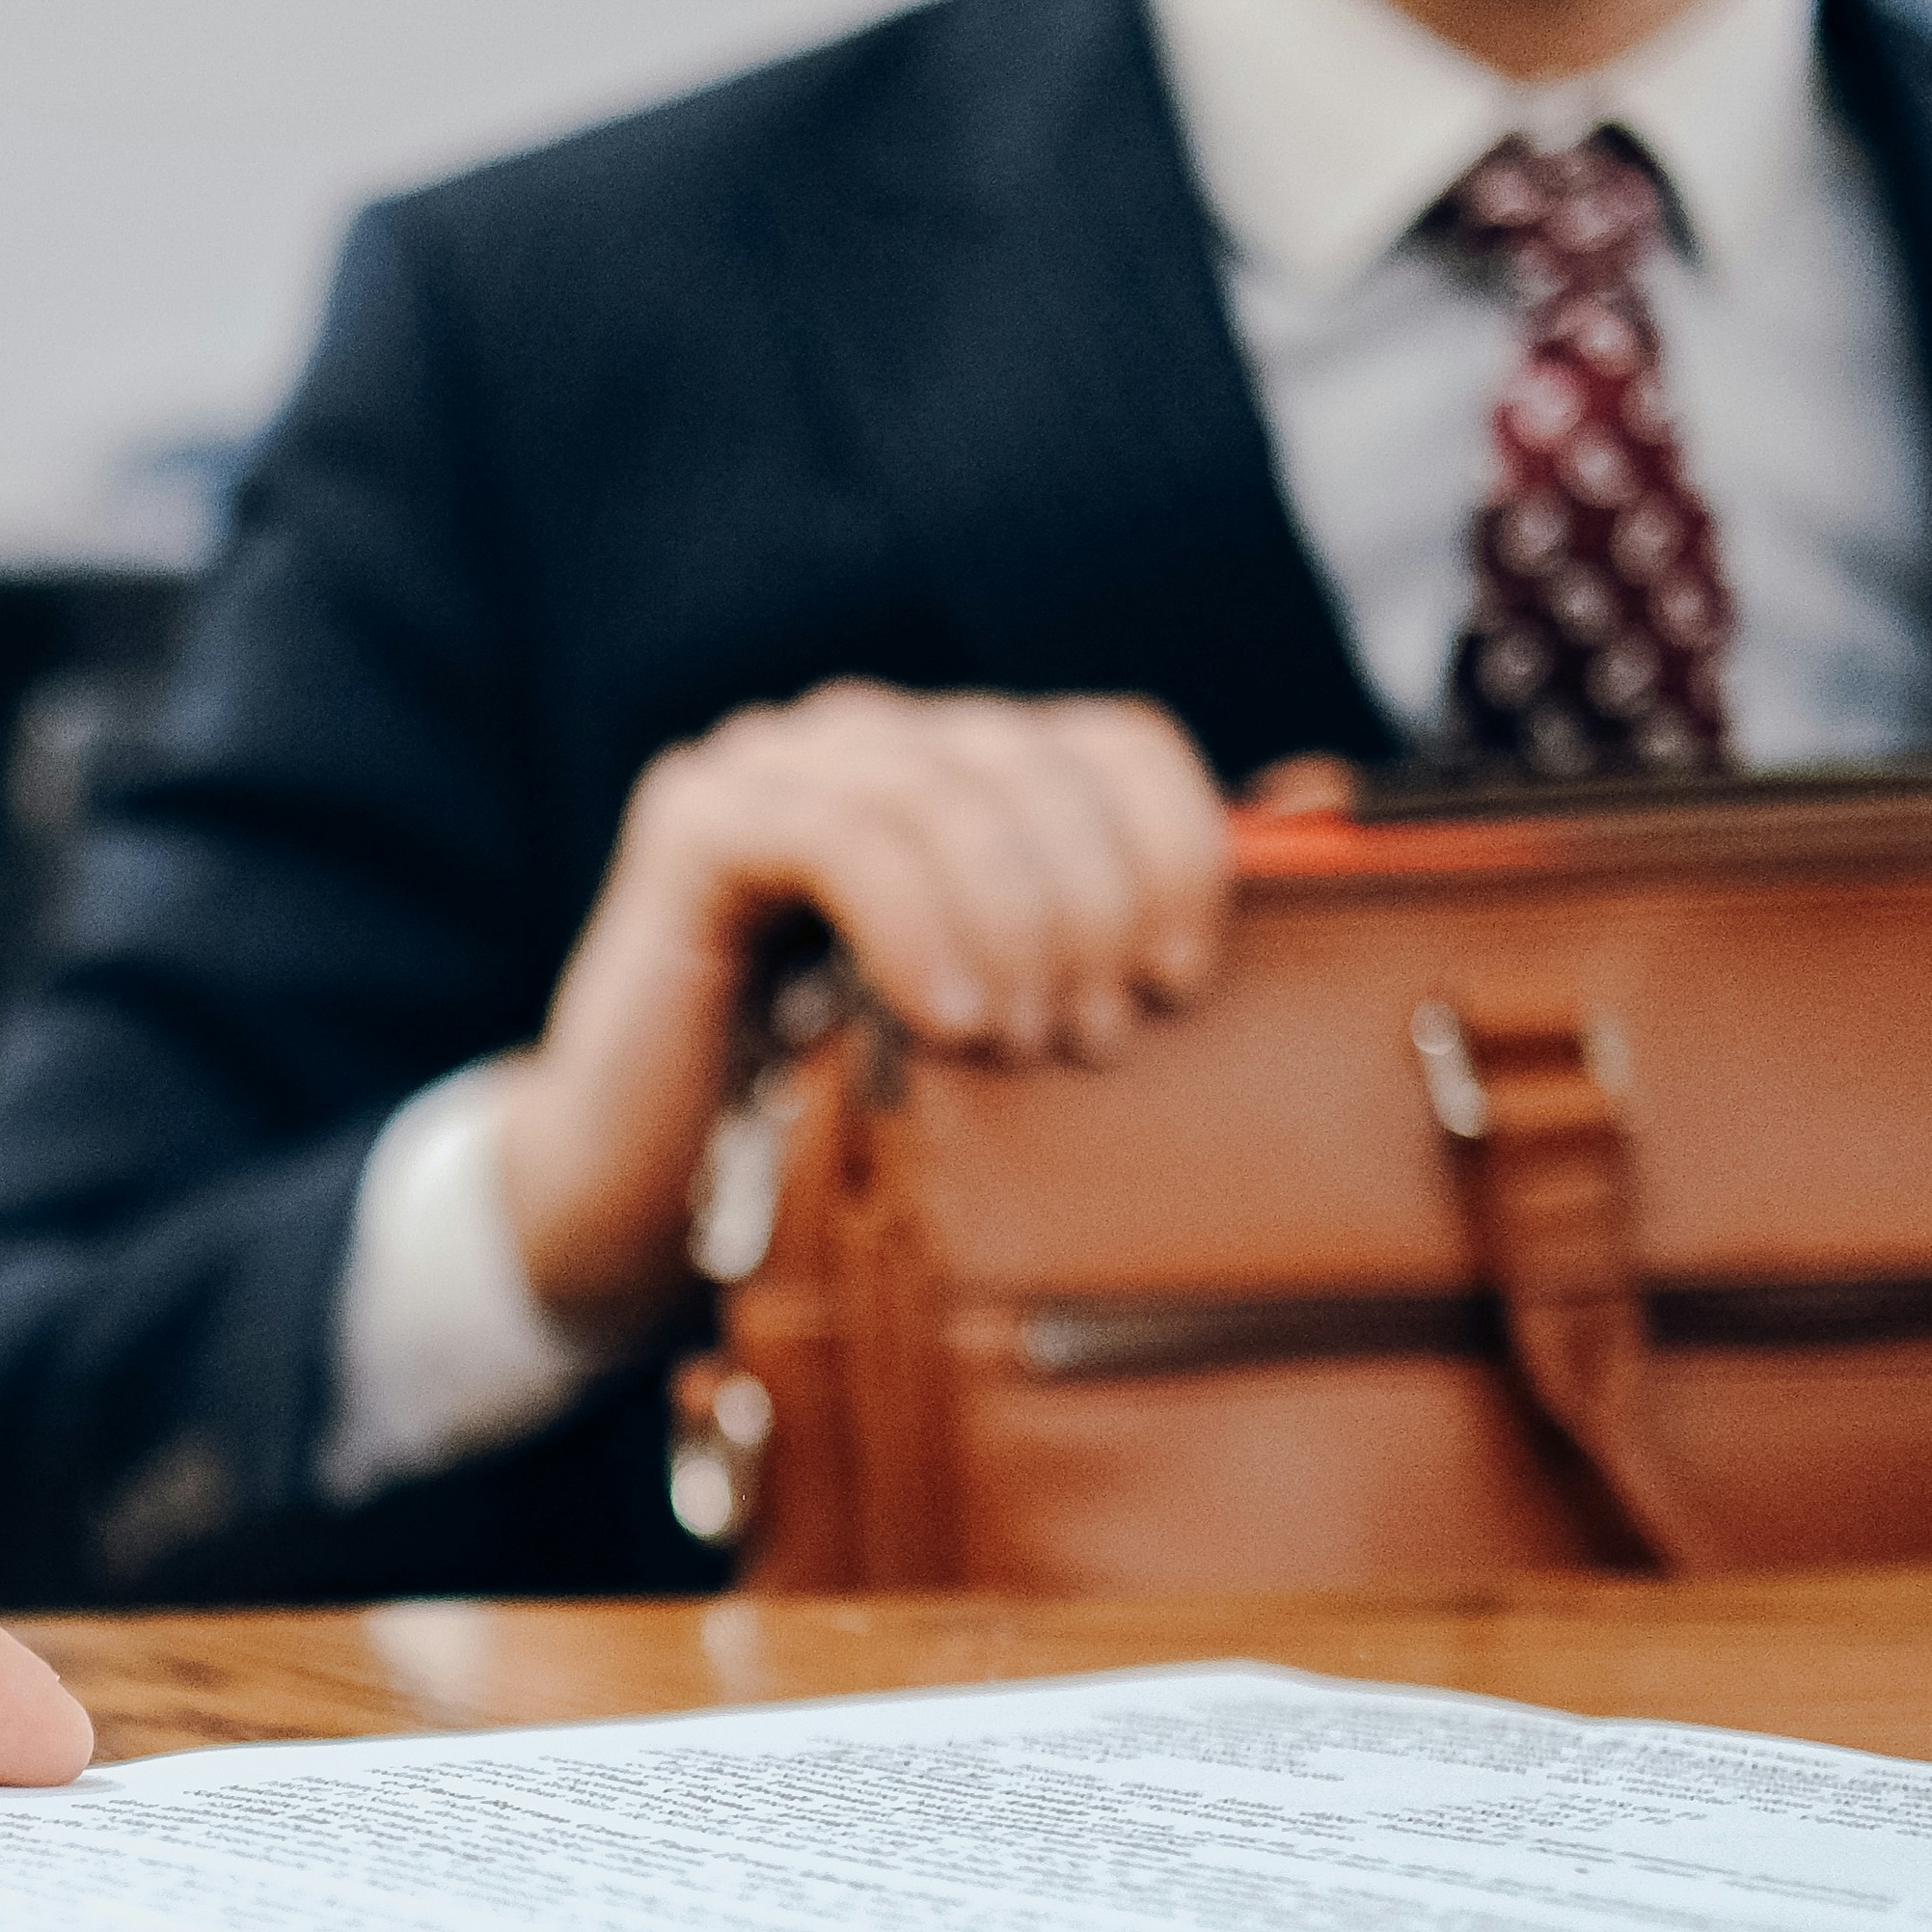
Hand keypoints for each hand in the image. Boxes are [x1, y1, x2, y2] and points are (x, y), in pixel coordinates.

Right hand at [495, 681, 1235, 1343]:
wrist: (633, 1192)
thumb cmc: (822, 1117)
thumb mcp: (991, 1024)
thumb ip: (1095, 941)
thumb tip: (1298, 827)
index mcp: (954, 771)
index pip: (1111, 743)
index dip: (1173, 847)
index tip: (1181, 978)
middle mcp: (868, 739)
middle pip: (1039, 763)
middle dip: (1092, 904)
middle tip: (1093, 1036)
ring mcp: (775, 765)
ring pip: (948, 789)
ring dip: (1014, 920)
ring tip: (1019, 1040)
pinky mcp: (699, 818)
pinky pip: (842, 832)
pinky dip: (916, 920)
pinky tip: (943, 1014)